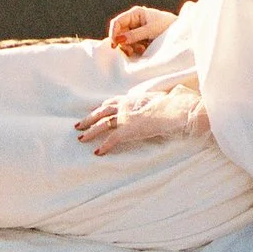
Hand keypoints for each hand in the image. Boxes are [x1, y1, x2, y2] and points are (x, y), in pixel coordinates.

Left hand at [74, 84, 209, 153]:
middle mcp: (125, 106)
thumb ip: (154, 102)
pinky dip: (103, 146)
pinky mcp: (127, 130)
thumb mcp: (160, 100)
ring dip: (90, 132)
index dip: (102, 108)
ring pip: (102, 124)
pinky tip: (97, 152)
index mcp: (132, 99)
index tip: (96, 111)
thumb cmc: (171, 105)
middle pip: (102, 112)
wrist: (173, 110)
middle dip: (89, 118)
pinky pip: (111, 140)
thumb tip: (160, 103)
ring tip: (81, 139)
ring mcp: (125, 118)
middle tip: (79, 125)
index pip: (112, 102)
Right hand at [106, 4, 176, 56]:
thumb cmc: (167, 26)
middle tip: (130, 51)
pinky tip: (143, 49)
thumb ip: (135, 35)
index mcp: (135, 13)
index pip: (117, 22)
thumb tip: (119, 40)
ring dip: (130, 47)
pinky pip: (131, 45)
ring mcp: (136, 30)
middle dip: (123, 43)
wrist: (180, 33)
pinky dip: (135, 49)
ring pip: (124, 41)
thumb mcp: (151, 30)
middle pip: (119, 33)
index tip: (114, 45)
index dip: (113, 33)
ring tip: (142, 49)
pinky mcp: (140, 38)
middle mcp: (134, 21)